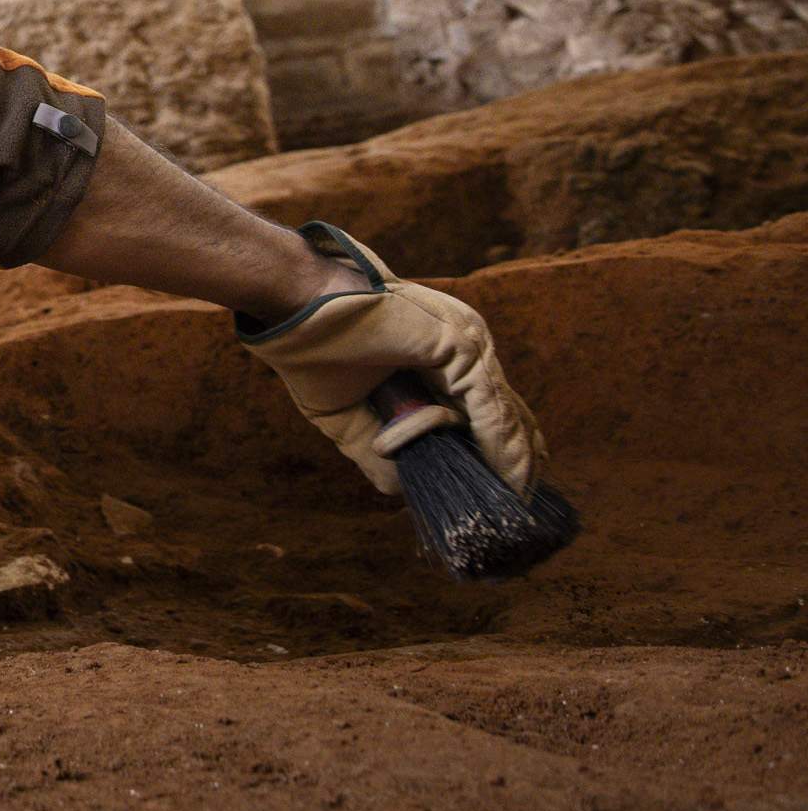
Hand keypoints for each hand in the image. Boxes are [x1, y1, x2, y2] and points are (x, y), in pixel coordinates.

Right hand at [237, 223, 546, 494]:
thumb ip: (378, 451)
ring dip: (510, 469)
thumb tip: (402, 493)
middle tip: (512, 512)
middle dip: (518, 467)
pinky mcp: (462, 348)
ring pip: (509, 421)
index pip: (491, 412)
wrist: (292, 298)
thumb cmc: (312, 347)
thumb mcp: (345, 417)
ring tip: (508, 507)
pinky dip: (501, 453)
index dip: (499, 455)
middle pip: (514, 418)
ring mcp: (468, 345)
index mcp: (441, 356)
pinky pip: (492, 413)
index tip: (497, 495)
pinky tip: (505, 483)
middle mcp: (466, 347)